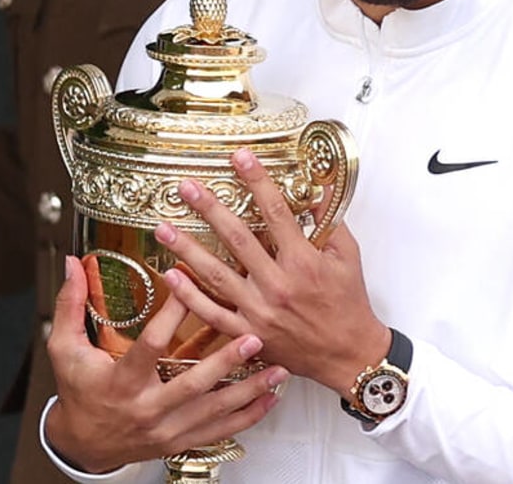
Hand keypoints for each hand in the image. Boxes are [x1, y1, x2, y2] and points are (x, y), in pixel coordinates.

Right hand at [44, 254, 286, 473]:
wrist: (83, 443)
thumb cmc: (78, 391)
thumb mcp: (65, 348)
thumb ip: (69, 305)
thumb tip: (71, 263)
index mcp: (121, 382)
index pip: (150, 347)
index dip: (170, 316)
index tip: (189, 287)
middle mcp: (147, 408)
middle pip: (192, 384)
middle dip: (226, 361)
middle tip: (253, 338)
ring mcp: (167, 429)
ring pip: (214, 412)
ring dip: (248, 390)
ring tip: (278, 370)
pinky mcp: (180, 442)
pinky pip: (220, 432)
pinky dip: (248, 416)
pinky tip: (269, 399)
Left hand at [154, 148, 389, 396]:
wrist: (349, 356)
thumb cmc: (349, 306)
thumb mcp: (348, 257)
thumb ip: (330, 222)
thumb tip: (317, 190)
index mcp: (304, 262)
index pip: (276, 211)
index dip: (257, 180)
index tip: (240, 157)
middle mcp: (278, 285)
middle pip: (237, 238)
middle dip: (210, 209)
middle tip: (186, 187)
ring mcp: (260, 311)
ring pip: (216, 275)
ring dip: (186, 249)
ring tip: (163, 228)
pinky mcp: (248, 335)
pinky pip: (212, 313)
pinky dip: (189, 296)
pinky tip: (170, 276)